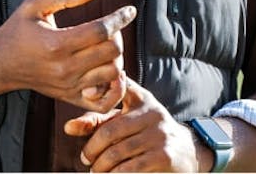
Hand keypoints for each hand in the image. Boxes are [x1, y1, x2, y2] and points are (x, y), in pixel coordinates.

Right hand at [0, 0, 134, 112]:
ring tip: (107, 47)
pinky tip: (110, 71)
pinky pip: (104, 102)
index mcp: (57, 43)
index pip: (101, 31)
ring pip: (113, 73)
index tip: (129, 10)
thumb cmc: (18, 30)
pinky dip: (115, 88)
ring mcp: (69, 86)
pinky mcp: (70, 98)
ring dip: (117, 57)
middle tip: (111, 28)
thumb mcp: (34, 4)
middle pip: (112, 52)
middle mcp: (65, 68)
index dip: (119, 18)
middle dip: (118, 35)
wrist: (0, 65)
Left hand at [64, 77, 202, 172]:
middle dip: (92, 149)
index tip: (84, 99)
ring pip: (117, 153)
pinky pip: (130, 168)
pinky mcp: (163, 156)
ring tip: (96, 171)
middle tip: (86, 160)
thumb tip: (68, 127)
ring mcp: (159, 135)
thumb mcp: (128, 119)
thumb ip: (99, 119)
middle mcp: (152, 114)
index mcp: (142, 100)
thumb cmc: (147, 133)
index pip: (119, 90)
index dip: (100, 92)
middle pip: (110, 131)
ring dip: (101, 166)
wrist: (187, 151)